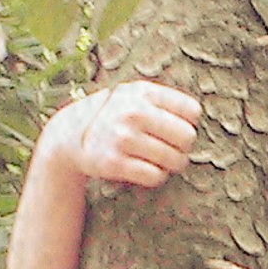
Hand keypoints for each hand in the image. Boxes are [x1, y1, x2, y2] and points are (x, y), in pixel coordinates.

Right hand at [62, 80, 200, 187]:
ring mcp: (122, 137)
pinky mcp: (113, 163)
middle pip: (187, 137)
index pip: (192, 112)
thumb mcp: (135, 95)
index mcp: (143, 92)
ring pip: (175, 160)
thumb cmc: (115, 115)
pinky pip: (156, 176)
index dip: (188, 124)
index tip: (174, 128)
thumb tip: (197, 120)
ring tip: (157, 159)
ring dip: (170, 164)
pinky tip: (145, 169)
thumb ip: (166, 102)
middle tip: (170, 148)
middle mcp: (133, 112)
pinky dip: (155, 176)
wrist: (70, 134)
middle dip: (183, 147)